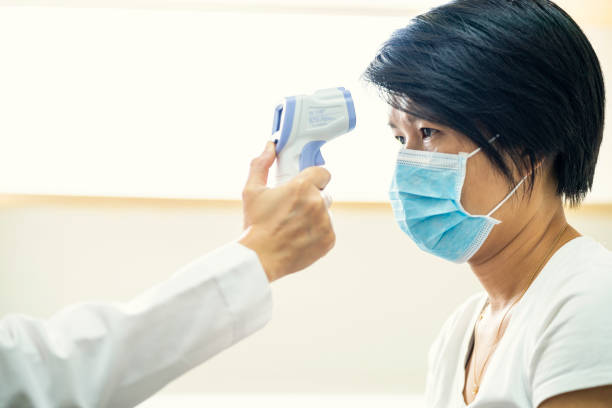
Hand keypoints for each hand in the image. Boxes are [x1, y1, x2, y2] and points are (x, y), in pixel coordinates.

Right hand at [239, 142, 335, 281]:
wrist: (260, 258)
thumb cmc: (254, 224)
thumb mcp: (252, 191)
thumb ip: (261, 164)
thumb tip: (270, 146)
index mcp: (302, 187)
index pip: (323, 172)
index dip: (314, 178)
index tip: (305, 185)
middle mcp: (317, 203)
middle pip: (324, 193)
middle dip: (312, 198)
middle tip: (294, 209)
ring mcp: (325, 223)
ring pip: (325, 213)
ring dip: (315, 216)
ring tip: (294, 226)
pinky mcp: (329, 240)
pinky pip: (328, 231)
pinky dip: (317, 233)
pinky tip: (300, 237)